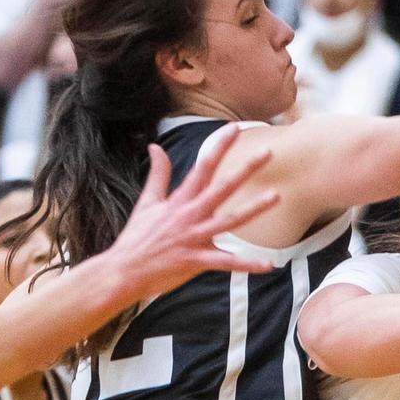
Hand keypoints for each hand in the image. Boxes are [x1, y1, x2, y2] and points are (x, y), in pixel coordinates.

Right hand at [110, 124, 278, 298]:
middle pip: (222, 187)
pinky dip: (248, 265)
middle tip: (267, 152)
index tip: (235, 128)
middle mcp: (190, 215)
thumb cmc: (137, 238)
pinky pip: (226, 263)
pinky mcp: (196, 260)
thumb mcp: (147, 202)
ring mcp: (194, 237)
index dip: (219, 146)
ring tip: (275, 196)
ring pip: (230, 221)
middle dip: (245, 169)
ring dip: (254, 208)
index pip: (203, 166)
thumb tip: (154, 147)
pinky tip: (269, 265)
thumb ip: (157, 174)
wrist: (123, 271)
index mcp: (180, 200)